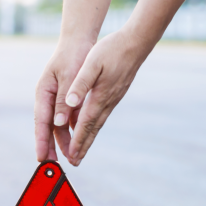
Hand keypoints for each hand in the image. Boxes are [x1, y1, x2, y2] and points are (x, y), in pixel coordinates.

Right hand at [34, 38, 92, 162]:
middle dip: (49, 147)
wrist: (79, 40)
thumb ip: (63, 101)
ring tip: (68, 159)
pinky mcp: (67, 98)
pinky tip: (76, 142)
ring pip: (59, 125)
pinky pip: (68, 119)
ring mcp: (57, 99)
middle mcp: (48, 98)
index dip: (41, 141)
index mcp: (44, 93)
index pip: (41, 122)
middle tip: (51, 166)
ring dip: (62, 142)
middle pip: (47, 127)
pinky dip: (71, 131)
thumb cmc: (72, 56)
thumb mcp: (68, 78)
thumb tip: (58, 124)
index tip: (42, 157)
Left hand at [60, 28, 146, 165]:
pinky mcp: (115, 95)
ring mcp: (113, 99)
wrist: (136, 43)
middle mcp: (107, 102)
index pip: (85, 123)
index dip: (77, 141)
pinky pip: (102, 116)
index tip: (71, 155)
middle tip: (75, 162)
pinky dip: (94, 127)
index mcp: (99, 96)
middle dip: (82, 147)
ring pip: (98, 124)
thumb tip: (70, 103)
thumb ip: (81, 83)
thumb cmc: (112, 49)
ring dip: (89, 139)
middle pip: (92, 130)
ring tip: (81, 152)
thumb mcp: (92, 63)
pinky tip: (91, 129)